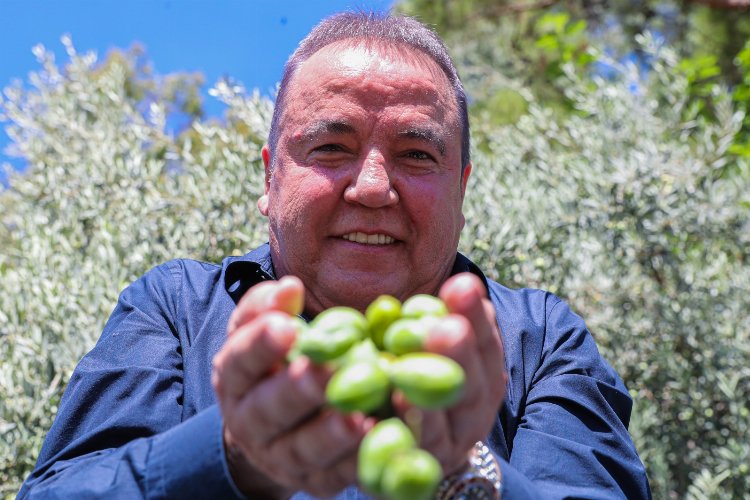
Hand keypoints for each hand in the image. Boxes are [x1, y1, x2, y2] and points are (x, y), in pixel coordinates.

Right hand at [212, 276, 371, 497]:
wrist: (271, 430)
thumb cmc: (273, 364)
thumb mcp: (261, 330)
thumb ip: (269, 306)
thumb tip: (290, 286)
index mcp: (233, 379)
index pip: (239, 361)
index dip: (260, 345)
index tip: (287, 325)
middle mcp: (249, 422)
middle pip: (269, 409)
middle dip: (297, 391)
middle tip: (325, 371)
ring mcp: (279, 457)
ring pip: (301, 449)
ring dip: (330, 436)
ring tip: (358, 418)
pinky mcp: (313, 482)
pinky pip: (335, 476)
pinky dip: (357, 462)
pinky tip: (380, 442)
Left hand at [396, 273, 506, 473]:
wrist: (413, 452)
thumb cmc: (418, 380)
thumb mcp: (431, 349)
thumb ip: (436, 323)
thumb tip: (456, 285)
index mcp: (484, 379)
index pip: (485, 345)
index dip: (475, 317)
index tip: (461, 284)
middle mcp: (473, 416)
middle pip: (470, 388)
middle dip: (458, 356)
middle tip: (445, 328)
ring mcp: (449, 449)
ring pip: (443, 428)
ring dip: (428, 403)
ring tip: (407, 375)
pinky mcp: (417, 473)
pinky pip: (410, 458)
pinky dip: (401, 438)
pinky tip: (389, 414)